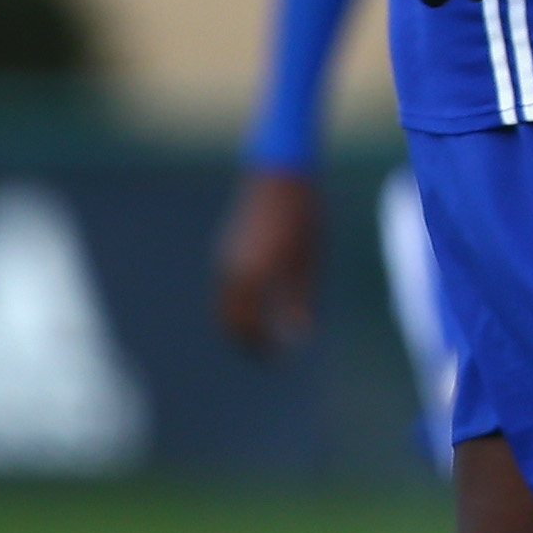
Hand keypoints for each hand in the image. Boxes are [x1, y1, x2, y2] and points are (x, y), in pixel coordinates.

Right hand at [213, 168, 320, 355]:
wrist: (283, 173)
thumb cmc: (304, 216)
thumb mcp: (309, 262)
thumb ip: (301, 301)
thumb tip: (300, 338)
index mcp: (251, 279)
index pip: (249, 328)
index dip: (263, 348)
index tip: (279, 359)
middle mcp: (230, 272)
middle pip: (229, 320)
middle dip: (246, 340)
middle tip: (267, 353)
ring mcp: (224, 258)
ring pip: (224, 304)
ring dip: (239, 322)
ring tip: (264, 332)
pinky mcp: (227, 247)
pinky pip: (226, 287)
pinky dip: (237, 303)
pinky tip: (258, 303)